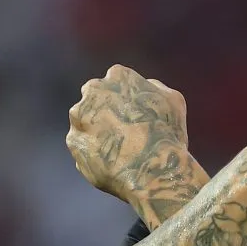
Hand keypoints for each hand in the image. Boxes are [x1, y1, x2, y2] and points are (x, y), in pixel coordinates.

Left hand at [67, 64, 189, 200]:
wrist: (151, 169)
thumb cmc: (166, 133)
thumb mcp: (173, 101)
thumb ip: (154, 88)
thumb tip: (146, 87)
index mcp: (119, 76)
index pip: (117, 80)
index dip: (127, 98)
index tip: (136, 112)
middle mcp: (93, 92)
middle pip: (97, 98)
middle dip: (107, 111)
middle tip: (126, 130)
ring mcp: (79, 117)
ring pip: (87, 122)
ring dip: (99, 132)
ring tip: (121, 150)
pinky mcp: (73, 142)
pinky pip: (84, 146)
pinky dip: (95, 152)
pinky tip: (114, 162)